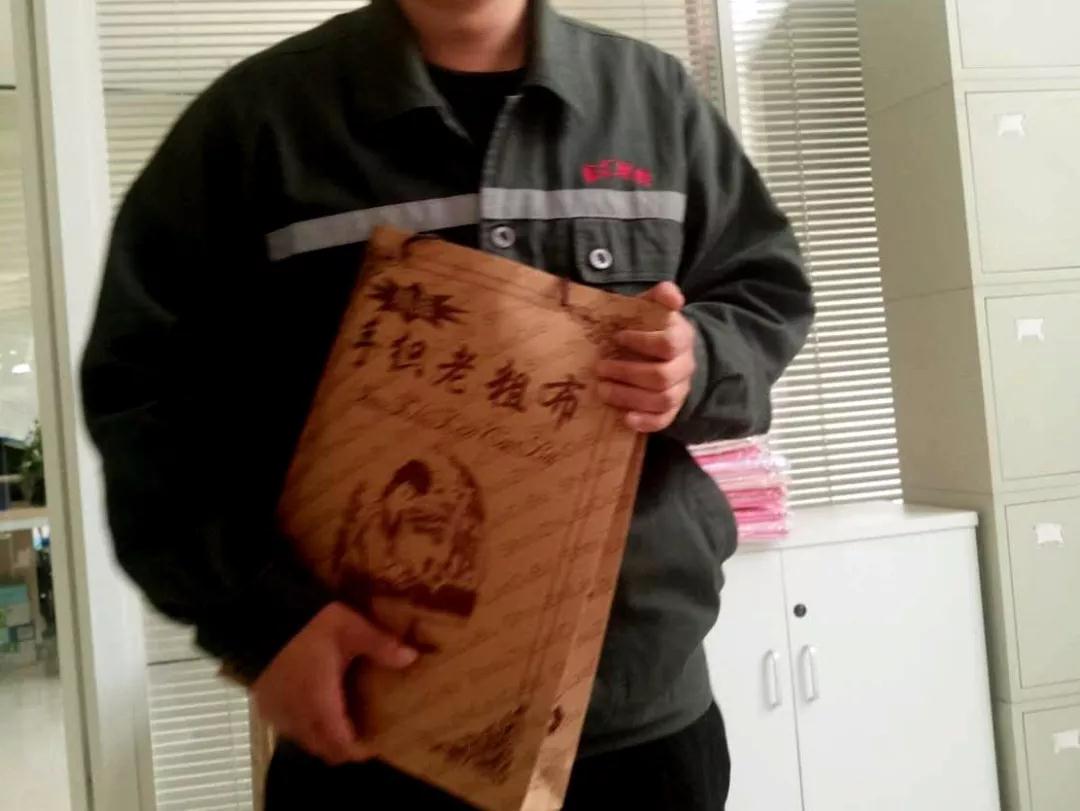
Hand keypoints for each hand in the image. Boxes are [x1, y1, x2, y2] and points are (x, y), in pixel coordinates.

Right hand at [251, 602, 416, 764]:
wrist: (258, 618)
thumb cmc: (308, 625)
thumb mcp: (350, 629)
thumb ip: (380, 645)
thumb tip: (412, 657)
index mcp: (321, 704)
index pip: (340, 745)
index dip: (359, 751)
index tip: (376, 747)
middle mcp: (298, 716)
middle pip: (323, 749)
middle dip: (343, 748)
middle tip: (363, 735)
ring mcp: (279, 713)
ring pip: (305, 741)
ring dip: (324, 739)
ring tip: (342, 722)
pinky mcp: (265, 704)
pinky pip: (289, 728)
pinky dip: (305, 727)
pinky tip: (316, 707)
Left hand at [596, 282, 696, 432]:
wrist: (670, 353)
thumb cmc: (654, 328)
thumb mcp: (655, 308)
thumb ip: (660, 297)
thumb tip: (669, 292)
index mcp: (683, 339)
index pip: (669, 344)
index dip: (642, 342)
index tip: (617, 337)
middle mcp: (685, 367)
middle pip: (662, 377)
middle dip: (627, 373)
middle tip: (600, 368)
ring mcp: (680, 390)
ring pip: (662, 400)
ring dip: (629, 397)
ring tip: (602, 390)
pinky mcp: (672, 410)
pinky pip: (664, 421)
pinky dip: (645, 422)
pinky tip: (624, 418)